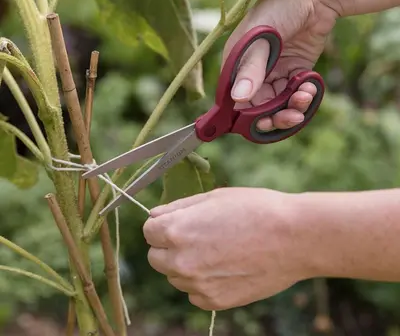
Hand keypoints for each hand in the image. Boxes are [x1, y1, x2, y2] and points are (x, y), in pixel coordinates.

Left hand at [143, 188, 307, 310]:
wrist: (293, 237)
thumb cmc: (255, 209)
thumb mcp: (213, 197)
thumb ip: (177, 208)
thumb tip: (155, 216)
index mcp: (177, 230)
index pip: (148, 231)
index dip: (161, 225)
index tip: (175, 223)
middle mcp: (181, 260)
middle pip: (156, 257)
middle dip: (169, 246)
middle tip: (196, 236)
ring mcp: (197, 284)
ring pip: (175, 276)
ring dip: (185, 264)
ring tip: (216, 250)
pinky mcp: (215, 301)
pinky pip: (194, 293)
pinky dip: (202, 282)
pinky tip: (225, 267)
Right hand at [226, 0, 341, 130]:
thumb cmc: (280, 7)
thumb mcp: (261, 38)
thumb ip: (251, 69)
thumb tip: (238, 99)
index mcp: (237, 64)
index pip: (235, 99)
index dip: (246, 115)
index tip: (263, 123)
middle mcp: (253, 72)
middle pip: (258, 107)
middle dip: (275, 116)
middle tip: (292, 117)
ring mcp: (274, 73)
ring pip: (278, 104)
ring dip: (292, 107)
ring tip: (305, 97)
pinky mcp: (293, 71)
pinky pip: (295, 94)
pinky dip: (303, 96)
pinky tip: (311, 86)